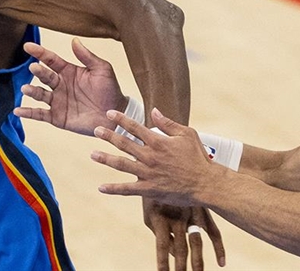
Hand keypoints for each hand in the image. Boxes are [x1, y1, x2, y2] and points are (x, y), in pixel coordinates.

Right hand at [13, 39, 127, 135]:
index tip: (27, 46)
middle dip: (38, 72)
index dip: (39, 52)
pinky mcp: (57, 117)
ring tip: (26, 89)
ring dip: (31, 91)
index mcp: (68, 71)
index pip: (51, 59)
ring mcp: (57, 101)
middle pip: (44, 76)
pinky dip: (28, 113)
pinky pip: (40, 114)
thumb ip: (87, 56)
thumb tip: (74, 40)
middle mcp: (60, 84)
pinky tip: (17, 111)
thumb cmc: (110, 90)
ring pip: (40, 94)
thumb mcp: (102, 70)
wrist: (115, 115)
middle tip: (33, 68)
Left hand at [92, 109, 225, 268]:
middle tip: (95, 130)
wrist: (206, 183)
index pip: (135, 127)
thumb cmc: (198, 157)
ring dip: (106, 159)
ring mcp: (148, 173)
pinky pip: (128, 189)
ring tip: (93, 154)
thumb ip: (168, 123)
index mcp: (158, 142)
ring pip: (122, 164)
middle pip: (124, 143)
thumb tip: (154, 110)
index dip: (120, 119)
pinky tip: (101, 187)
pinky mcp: (150, 189)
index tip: (108, 113)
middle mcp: (150, 156)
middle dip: (108, 136)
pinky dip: (114, 189)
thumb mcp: (187, 134)